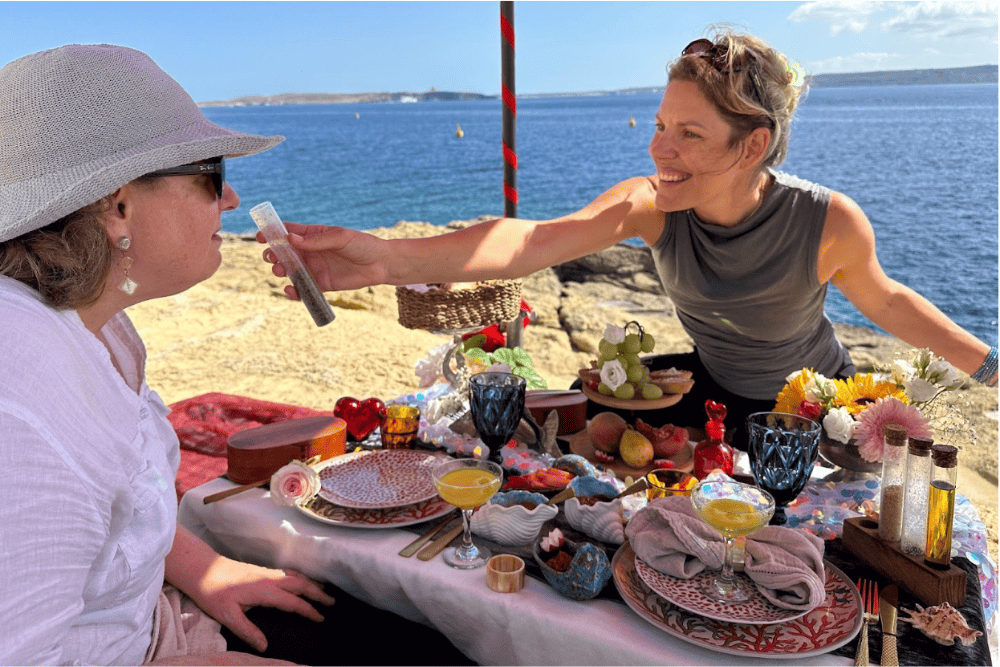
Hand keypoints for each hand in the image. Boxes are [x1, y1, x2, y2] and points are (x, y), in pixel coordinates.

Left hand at [188, 557, 334, 653]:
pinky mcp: (263, 570)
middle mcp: (270, 579)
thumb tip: (264, 647)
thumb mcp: (228, 616)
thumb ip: (247, 631)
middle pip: (301, 584)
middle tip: (332, 602)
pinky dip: (301, 576)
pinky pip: (289, 572)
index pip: (293, 602)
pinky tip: (302, 579)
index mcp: (265, 591)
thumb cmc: (213, 592)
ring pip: (296, 576)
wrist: (202, 569)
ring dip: (312, 583)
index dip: (309, 610)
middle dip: (318, 593)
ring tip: (324, 590)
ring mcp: (267, 572)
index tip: (321, 618)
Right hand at [258, 222, 388, 295]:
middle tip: (272, 258)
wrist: (380, 264)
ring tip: (281, 271)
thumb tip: (290, 240)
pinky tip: (290, 290)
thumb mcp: (340, 237)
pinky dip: (294, 291)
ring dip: (281, 271)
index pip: (288, 233)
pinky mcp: (321, 284)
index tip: (260, 236)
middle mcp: (310, 252)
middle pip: (284, 253)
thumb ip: (316, 240)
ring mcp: (314, 268)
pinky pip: (303, 289)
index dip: (272, 233)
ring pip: (290, 271)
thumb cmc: (362, 244)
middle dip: (273, 255)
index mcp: (313, 236)